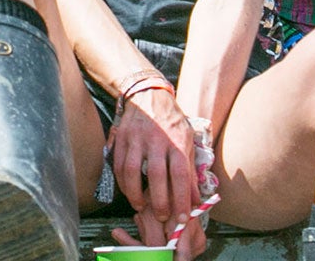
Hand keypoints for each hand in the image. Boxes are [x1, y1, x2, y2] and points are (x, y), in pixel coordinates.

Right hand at [106, 87, 200, 260]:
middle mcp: (157, 140)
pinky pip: (118, 163)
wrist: (149, 95)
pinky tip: (128, 191)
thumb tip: (196, 201)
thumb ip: (191, 173)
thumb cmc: (172, 122)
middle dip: (158, 201)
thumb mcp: (188, 142)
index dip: (182, 199)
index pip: (181, 175)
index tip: (182, 219)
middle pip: (156, 176)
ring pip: (132, 170)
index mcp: (177, 142)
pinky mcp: (121, 136)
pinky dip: (122, 181)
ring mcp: (137, 138)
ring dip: (135, 193)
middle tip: (161, 218)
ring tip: (140, 207)